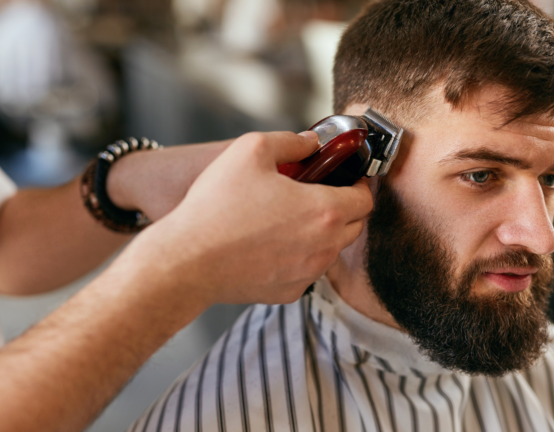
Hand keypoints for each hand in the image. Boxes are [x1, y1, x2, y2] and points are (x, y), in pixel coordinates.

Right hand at [118, 131, 372, 305]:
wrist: (188, 261)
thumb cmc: (217, 206)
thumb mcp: (250, 150)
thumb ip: (290, 141)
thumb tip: (311, 142)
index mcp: (325, 211)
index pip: (365, 199)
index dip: (359, 184)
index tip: (347, 178)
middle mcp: (324, 247)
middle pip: (354, 226)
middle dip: (343, 208)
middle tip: (318, 194)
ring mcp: (308, 274)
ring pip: (331, 251)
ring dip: (321, 234)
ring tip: (291, 218)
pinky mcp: (289, 293)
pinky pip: (306, 271)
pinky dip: (299, 257)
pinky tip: (272, 244)